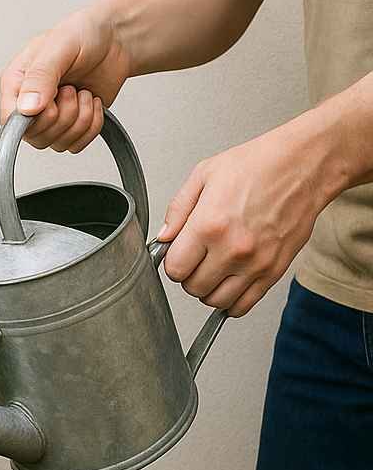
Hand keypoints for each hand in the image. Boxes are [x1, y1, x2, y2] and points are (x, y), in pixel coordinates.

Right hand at [0, 5, 131, 151]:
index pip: (9, 121)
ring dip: (80, 119)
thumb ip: (40, 76)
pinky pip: (76, 145)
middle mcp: (29, 104)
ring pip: (57, 144)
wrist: (117, 40)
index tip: (52, 99)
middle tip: (71, 88)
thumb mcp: (60, 45)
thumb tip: (26, 108)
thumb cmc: (86, 34)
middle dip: (63, 115)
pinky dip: (91, 126)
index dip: (33, 118)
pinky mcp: (70, 128)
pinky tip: (91, 103)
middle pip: (36, 137)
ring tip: (82, 92)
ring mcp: (50, 119)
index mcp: (17, 83)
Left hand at [158, 119, 335, 316]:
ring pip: (215, 301)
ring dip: (210, 289)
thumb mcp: (205, 174)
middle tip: (199, 258)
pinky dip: (232, 301)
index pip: (174, 270)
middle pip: (193, 287)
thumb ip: (178, 210)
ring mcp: (255, 263)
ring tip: (216, 268)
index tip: (181, 253)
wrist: (306, 164)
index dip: (174, 263)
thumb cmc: (260, 164)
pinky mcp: (273, 271)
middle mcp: (232, 249)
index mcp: (210, 225)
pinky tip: (231, 282)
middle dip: (190, 275)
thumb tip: (163, 238)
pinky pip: (243, 305)